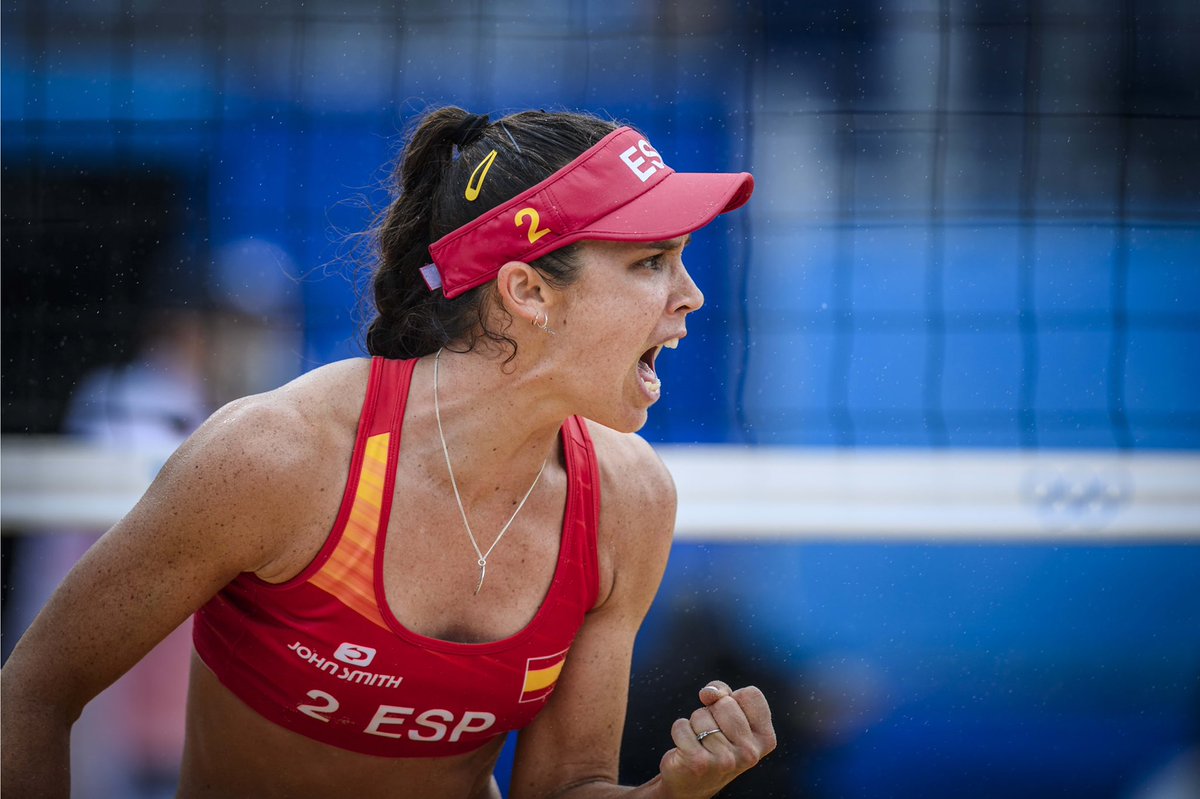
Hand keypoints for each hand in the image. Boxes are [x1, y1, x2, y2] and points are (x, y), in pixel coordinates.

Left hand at [657, 680, 775, 797]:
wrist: (692, 783)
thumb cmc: (713, 741)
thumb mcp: (727, 715)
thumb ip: (723, 693)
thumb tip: (708, 693)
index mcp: (765, 739)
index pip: (751, 694)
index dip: (734, 698)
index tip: (729, 717)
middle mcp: (750, 752)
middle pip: (725, 702)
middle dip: (712, 711)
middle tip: (712, 733)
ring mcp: (726, 760)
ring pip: (700, 714)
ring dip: (695, 724)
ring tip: (701, 743)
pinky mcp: (699, 763)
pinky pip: (682, 726)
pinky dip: (679, 731)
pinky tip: (686, 749)